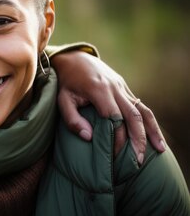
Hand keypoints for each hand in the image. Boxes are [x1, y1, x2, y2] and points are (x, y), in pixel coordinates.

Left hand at [51, 51, 165, 163]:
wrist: (75, 59)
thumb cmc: (66, 83)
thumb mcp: (62, 99)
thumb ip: (72, 119)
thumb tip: (88, 137)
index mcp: (99, 90)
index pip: (113, 118)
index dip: (115, 137)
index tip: (113, 155)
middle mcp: (114, 88)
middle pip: (132, 116)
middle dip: (137, 139)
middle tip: (138, 160)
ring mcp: (122, 87)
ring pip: (142, 111)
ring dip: (151, 131)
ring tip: (158, 150)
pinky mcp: (125, 89)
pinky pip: (141, 106)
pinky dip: (150, 122)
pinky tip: (155, 136)